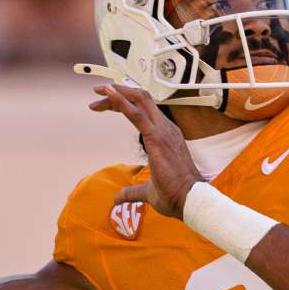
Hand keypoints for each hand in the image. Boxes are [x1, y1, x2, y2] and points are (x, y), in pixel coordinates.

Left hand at [90, 84, 201, 218]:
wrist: (190, 199)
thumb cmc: (175, 195)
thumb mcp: (148, 191)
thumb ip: (132, 191)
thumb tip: (118, 197)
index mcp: (166, 135)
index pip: (144, 110)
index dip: (124, 104)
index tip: (105, 105)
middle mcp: (166, 128)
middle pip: (141, 99)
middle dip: (119, 92)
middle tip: (98, 92)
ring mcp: (163, 130)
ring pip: (139, 100)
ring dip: (117, 92)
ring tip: (99, 90)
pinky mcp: (156, 137)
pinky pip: (136, 114)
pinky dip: (121, 101)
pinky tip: (108, 94)